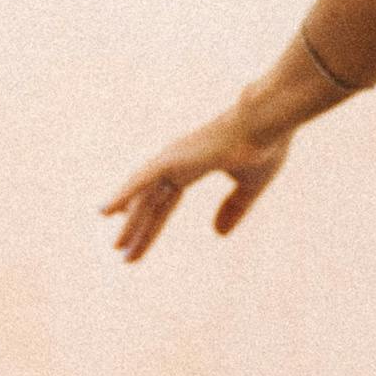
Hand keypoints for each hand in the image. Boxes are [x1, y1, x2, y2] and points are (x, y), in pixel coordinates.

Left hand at [102, 93, 297, 262]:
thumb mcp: (249, 187)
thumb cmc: (264, 146)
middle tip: (121, 252)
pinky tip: (106, 211)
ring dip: (130, 221)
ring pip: (143, 196)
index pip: (166, 202)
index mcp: (193, 166)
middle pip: (150, 202)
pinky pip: (141, 181)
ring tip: (117, 247)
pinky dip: (123, 195)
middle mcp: (177, 162)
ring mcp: (173, 159)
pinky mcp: (173, 159)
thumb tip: (218, 234)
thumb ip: (234, 208)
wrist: (269, 123)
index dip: (153, 226)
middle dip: (138, 228)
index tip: (140, 248)